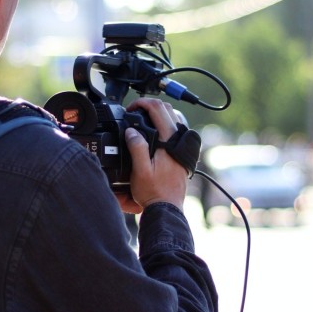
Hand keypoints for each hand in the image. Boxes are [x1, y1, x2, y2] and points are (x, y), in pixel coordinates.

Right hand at [120, 98, 187, 212]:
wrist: (167, 207)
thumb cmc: (154, 192)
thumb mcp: (140, 171)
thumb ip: (137, 148)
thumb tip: (131, 131)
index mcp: (169, 141)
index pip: (158, 109)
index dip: (141, 103)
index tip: (130, 109)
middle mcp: (178, 140)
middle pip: (167, 108)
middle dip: (149, 105)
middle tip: (134, 111)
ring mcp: (182, 145)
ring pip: (173, 117)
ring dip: (157, 113)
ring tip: (141, 118)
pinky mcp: (181, 151)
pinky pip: (175, 128)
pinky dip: (164, 123)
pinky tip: (153, 131)